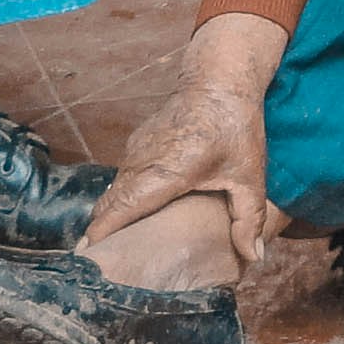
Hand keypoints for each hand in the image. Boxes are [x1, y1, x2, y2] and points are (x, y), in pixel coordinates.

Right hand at [81, 11, 289, 270]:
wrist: (218, 77)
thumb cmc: (235, 125)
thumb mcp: (249, 175)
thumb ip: (249, 219)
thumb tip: (255, 258)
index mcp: (164, 173)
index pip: (121, 209)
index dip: (102, 234)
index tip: (88, 257)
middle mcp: (141, 162)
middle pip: (109, 204)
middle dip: (100, 234)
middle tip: (97, 267)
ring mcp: (136, 150)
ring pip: (114, 190)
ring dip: (110, 216)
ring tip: (110, 249)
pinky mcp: (138, 143)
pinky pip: (122, 176)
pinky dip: (119, 198)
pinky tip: (129, 216)